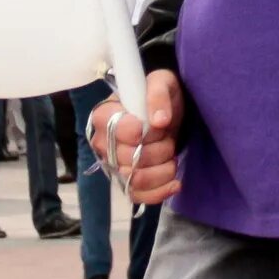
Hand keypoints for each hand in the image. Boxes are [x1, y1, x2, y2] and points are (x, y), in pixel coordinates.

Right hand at [88, 70, 184, 204]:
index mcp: (104, 116)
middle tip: (168, 137)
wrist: (168, 116)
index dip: (137, 131)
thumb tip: (159, 120)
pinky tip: (176, 183)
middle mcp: (103, 144)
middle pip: (126, 158)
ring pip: (134, 179)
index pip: (112, 130)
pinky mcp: (127, 182)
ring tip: (172, 156)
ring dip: (161, 170)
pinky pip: (138, 196)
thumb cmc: (160, 97)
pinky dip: (159, 192)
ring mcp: (113, 165)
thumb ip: (158, 94)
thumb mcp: (162, 82)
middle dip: (157, 149)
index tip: (157, 125)